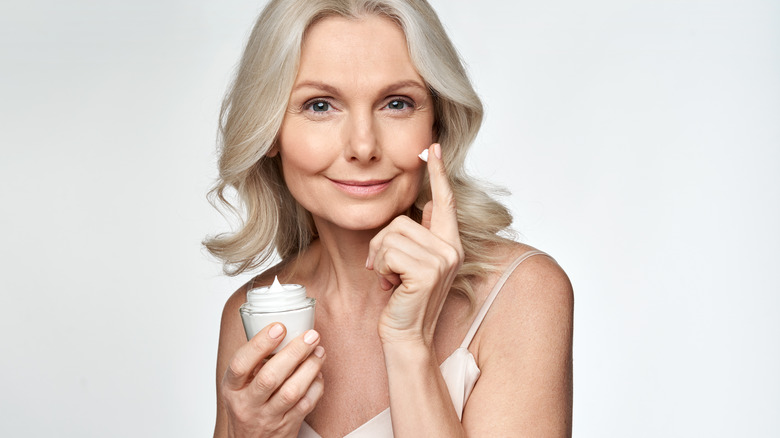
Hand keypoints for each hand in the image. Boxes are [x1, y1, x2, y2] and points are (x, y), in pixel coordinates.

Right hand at [220, 323, 324, 436]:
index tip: (279, 327)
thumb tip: (281, 326)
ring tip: (319, 351)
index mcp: (232, 387)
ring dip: (310, 368)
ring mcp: (267, 417)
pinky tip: (318, 373)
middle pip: (270, 377)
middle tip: (311, 336)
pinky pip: (306, 404)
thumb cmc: (247, 404)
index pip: (240, 364)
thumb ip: (254, 360)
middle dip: (294, 353)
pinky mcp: (287, 426)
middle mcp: (247, 404)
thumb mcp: (239, 384)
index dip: (260, 344)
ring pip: (291, 392)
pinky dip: (316, 386)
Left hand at [366, 143, 463, 345]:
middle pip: (401, 220)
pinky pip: (389, 251)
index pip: (444, 200)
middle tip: (386, 268)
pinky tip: (391, 286)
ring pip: (391, 235)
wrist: (405, 336)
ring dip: (380, 258)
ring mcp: (442, 260)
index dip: (438, 173)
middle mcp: (451, 249)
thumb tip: (426, 205)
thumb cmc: (404, 301)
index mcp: (449, 243)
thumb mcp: (412, 263)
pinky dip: (382, 268)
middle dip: (382, 243)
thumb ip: (422, 234)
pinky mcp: (427, 272)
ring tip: (390, 279)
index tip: (432, 147)